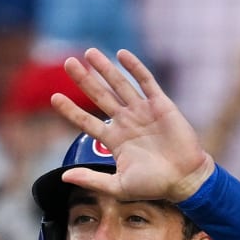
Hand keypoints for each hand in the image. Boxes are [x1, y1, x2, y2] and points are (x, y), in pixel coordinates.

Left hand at [52, 48, 213, 202]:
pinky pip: (146, 82)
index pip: (86, 121)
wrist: (185, 179)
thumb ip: (92, 180)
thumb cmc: (153, 185)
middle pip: (100, 96)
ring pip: (119, 85)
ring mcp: (143, 112)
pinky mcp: (161, 105)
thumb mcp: (118, 186)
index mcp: (114, 139)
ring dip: (105, 68)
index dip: (70, 109)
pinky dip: (134, 68)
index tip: (54, 97)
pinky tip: (122, 55)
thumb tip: (64, 177)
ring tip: (89, 53)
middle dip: (84, 79)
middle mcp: (126, 122)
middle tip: (67, 63)